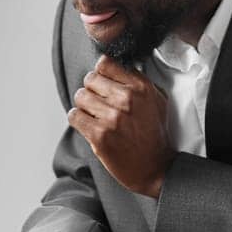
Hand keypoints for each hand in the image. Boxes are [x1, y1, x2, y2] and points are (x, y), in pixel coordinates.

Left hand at [69, 56, 174, 198]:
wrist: (156, 167)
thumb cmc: (155, 133)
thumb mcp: (157, 100)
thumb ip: (138, 81)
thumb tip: (117, 67)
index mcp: (141, 87)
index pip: (105, 63)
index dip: (101, 74)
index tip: (103, 84)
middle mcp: (127, 99)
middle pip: (90, 78)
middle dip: (91, 89)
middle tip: (98, 102)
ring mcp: (112, 117)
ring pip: (80, 96)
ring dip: (84, 106)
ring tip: (94, 115)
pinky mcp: (99, 135)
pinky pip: (74, 116)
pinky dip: (78, 120)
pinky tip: (88, 125)